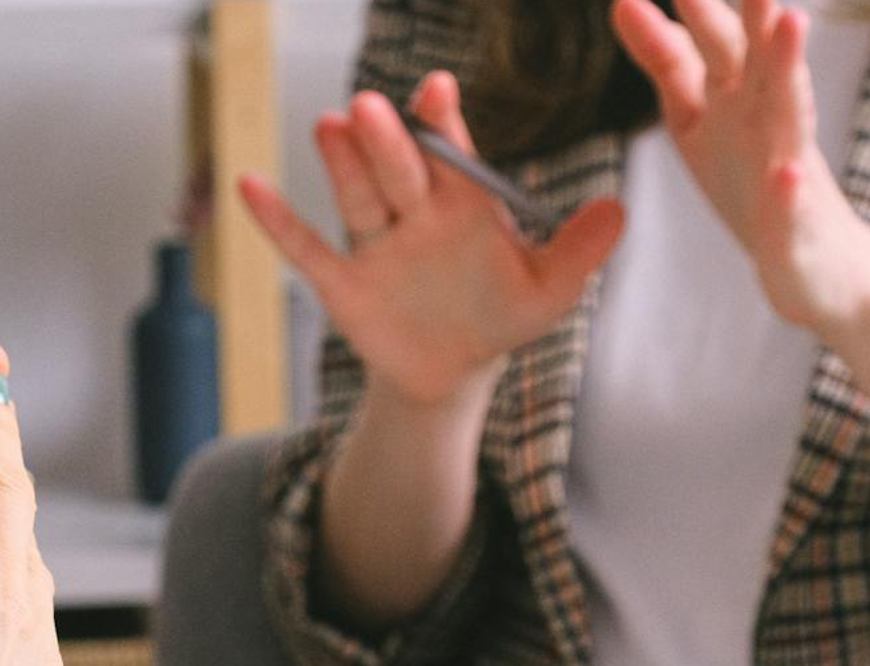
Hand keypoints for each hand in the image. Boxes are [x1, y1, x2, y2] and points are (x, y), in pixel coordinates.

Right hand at [239, 73, 625, 412]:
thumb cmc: (501, 316)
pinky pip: (307, 249)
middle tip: (373, 108)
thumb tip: (619, 210)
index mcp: (463, 203)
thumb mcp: (549, 289)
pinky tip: (250, 187)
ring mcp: (376, 244)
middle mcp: (414, 211)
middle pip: (399, 169)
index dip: (442, 123)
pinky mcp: (343, 282)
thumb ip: (579, 249)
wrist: (455, 371)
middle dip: (388, 141)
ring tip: (329, 126)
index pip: (451, 153)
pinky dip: (278, 221)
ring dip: (342, 164)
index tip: (437, 90)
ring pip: (357, 197)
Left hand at [611, 0, 869, 327]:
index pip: (710, 41)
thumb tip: (624, 2)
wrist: (813, 261)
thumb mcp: (697, 113)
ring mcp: (787, 165)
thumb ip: (668, 61)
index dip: (689, 11)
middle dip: (750, 11)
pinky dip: (789, 193)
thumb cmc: (750, 176)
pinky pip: (792, 208)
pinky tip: (787, 178)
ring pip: (791, 110)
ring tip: (791, 20)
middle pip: (756, 58)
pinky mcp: (796, 224)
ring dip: (790, 67)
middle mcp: (767, 116)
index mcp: (738, 92)